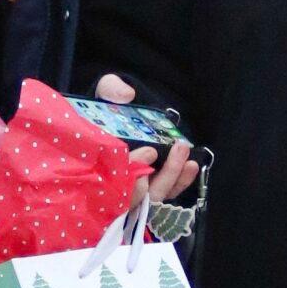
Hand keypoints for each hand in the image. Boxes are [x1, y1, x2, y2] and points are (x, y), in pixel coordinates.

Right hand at [95, 73, 200, 203]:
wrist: (110, 117)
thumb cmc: (106, 110)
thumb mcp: (104, 94)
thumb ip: (110, 90)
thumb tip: (126, 94)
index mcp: (96, 164)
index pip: (112, 181)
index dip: (132, 170)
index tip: (150, 152)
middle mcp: (111, 182)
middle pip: (136, 196)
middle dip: (160, 176)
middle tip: (176, 149)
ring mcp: (130, 190)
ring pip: (152, 197)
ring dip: (172, 179)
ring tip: (188, 159)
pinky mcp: (148, 190)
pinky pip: (164, 195)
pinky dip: (179, 183)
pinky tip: (190, 167)